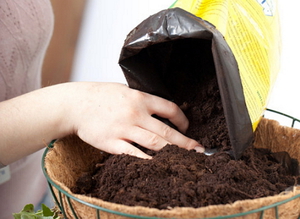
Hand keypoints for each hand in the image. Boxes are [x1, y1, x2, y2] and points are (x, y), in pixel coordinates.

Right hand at [67, 82, 202, 158]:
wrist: (76, 104)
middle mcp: (135, 113)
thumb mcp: (124, 90)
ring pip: (154, 143)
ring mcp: (124, 129)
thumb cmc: (101, 96)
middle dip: (185, 142)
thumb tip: (160, 109)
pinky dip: (148, 161)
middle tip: (198, 150)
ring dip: (172, 152)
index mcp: (140, 98)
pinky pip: (134, 154)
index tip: (186, 126)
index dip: (182, 119)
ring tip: (184, 159)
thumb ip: (142, 99)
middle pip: (166, 131)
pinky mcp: (112, 143)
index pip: (170, 109)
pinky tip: (159, 165)